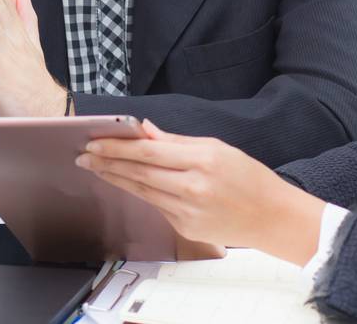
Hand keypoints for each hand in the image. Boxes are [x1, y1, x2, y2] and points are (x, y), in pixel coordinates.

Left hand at [75, 120, 325, 263]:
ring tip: (94, 167)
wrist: (271, 218)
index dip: (116, 146)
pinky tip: (124, 182)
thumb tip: (144, 129)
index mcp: (201, 160)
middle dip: (106, 162)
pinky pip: (155, 205)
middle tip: (84, 155)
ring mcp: (187, 211)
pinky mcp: (185, 228)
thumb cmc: (248, 177)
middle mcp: (192, 187)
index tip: (94, 141)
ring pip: (141, 190)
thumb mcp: (216, 147)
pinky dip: (138, 191)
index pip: (147, 150)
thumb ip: (176, 141)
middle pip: (138, 172)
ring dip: (115, 178)